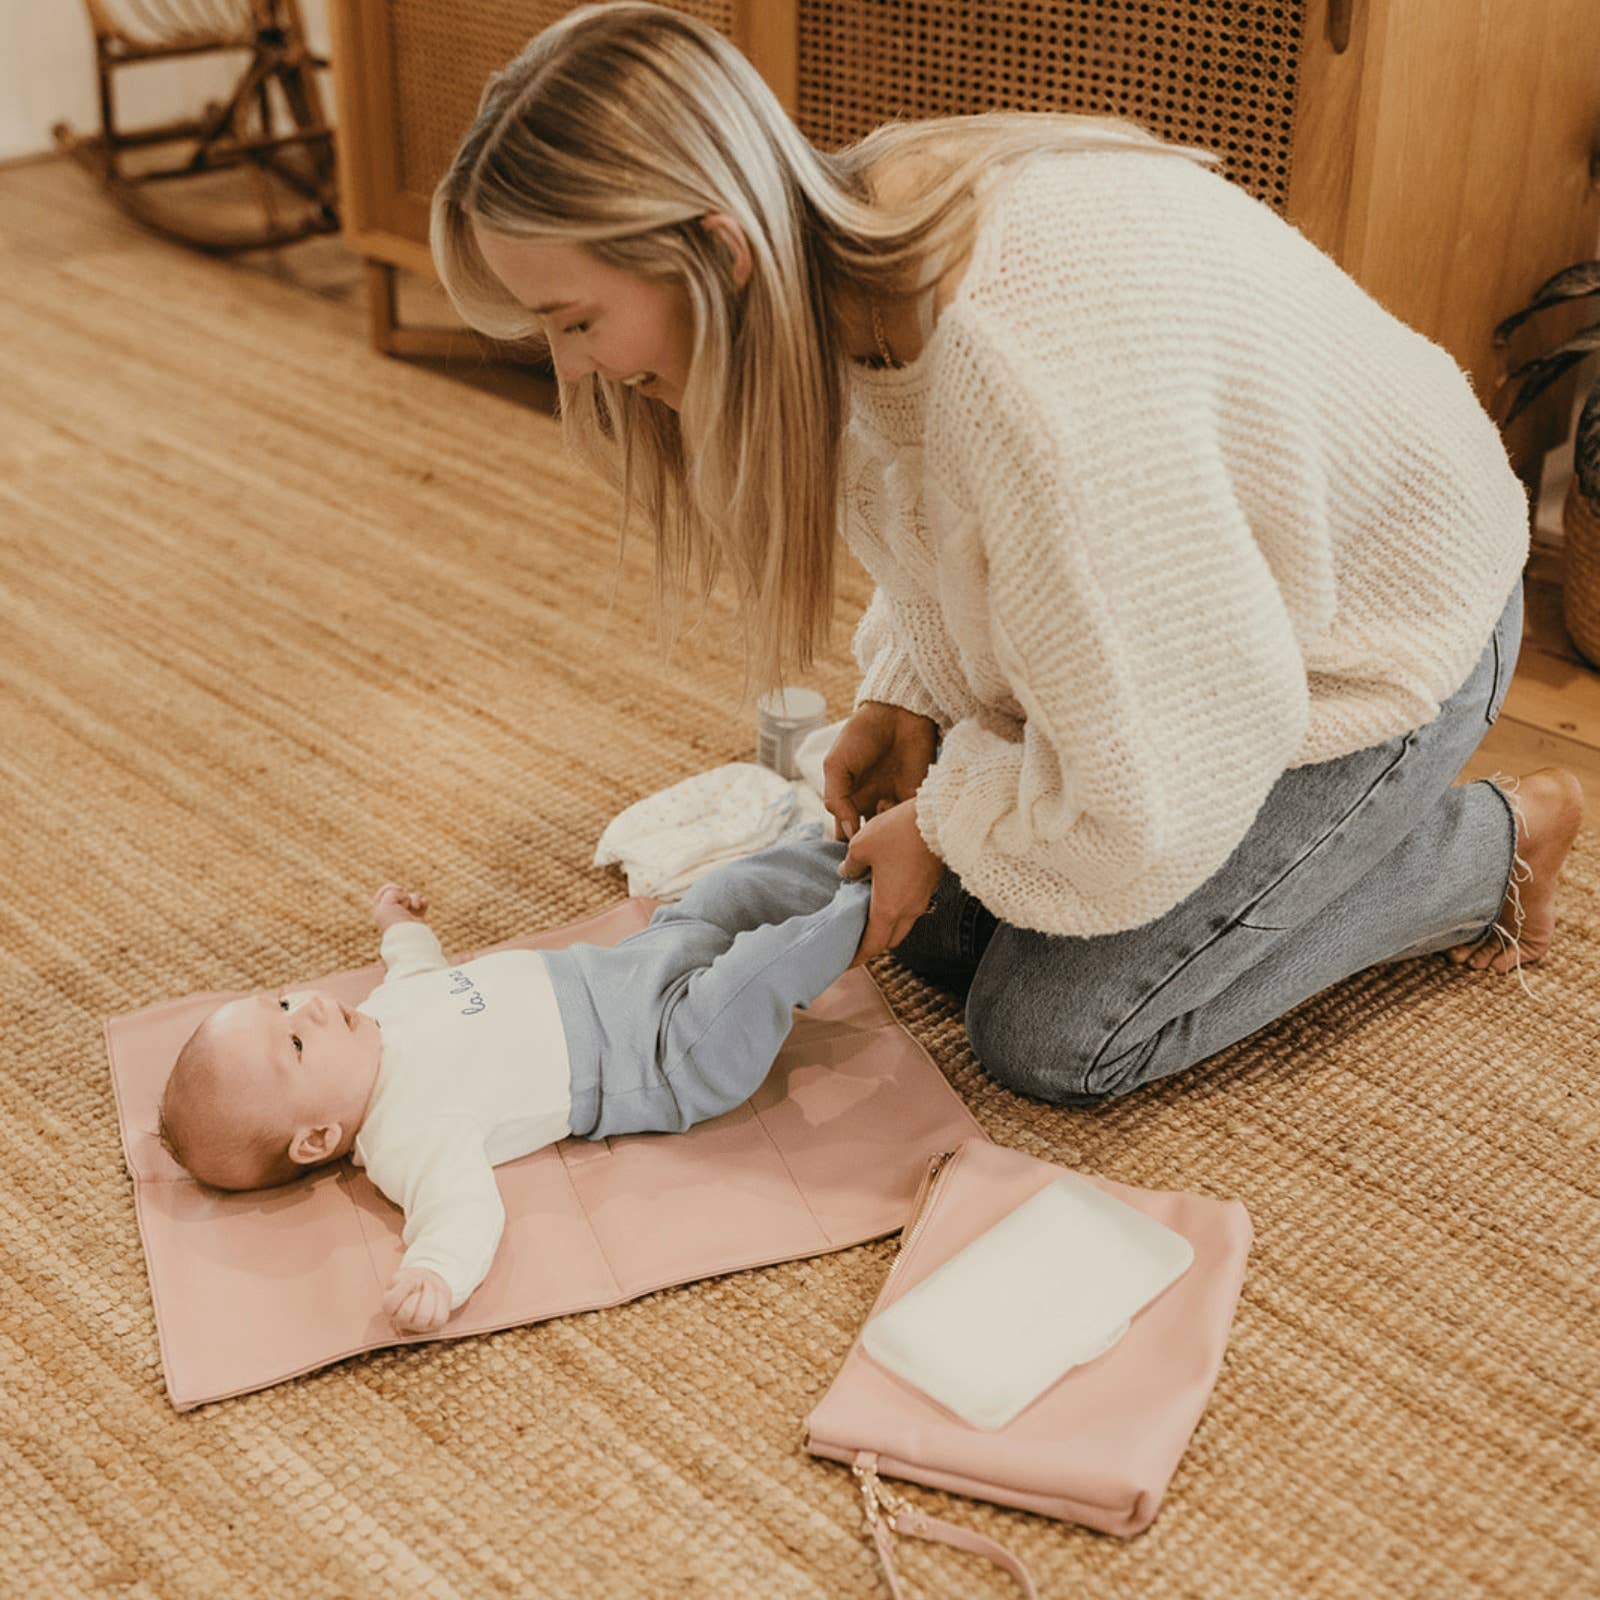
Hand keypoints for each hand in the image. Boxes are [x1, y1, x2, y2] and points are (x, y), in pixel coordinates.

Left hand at [373, 883, 428, 930]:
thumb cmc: (395, 921)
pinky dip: (423, 902)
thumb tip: (408, 898)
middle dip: (404, 895)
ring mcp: (406, 914)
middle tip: (403, 905)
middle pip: (400, 893)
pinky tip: (423, 905)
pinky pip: (423, 903)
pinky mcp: (417, 917)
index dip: (391, 887)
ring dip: (414, 899)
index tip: (398, 889)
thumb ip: (392, 893)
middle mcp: (393, 911)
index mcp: (381, 909)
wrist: (409, 936)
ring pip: (412, 897)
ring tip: (415, 907)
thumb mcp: (386, 903)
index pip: (384, 891)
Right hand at [382, 1267, 452, 1333]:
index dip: (402, 1289)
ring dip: (430, 1295)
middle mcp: (402, 1321)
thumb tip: (413, 1283)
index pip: (389, 1304)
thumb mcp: (401, 1276)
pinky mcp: (434, 1324)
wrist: (429, 1284)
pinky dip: (441, 1301)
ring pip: (424, 1316)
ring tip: (430, 1286)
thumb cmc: (411, 1281)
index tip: (411, 1280)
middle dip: (417, 1292)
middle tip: (422, 1282)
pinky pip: (439, 1317)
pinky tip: (437, 1293)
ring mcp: (418, 1325)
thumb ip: (401, 1279)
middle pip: (406, 1312)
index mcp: (389, 1308)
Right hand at [823, 702, 938, 841]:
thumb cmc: (861, 736)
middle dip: (869, 846)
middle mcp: (872, 804)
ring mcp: (894, 802)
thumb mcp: (836, 765)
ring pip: (889, 833)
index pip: (846, 833)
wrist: (897, 714)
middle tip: (868, 842)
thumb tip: (848, 831)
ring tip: (880, 808)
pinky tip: (893, 800)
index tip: (850, 851)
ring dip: (885, 831)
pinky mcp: (914, 798)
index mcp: (849, 799)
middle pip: (869, 838)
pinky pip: (908, 820)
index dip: (847, 845)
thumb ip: (836, 799)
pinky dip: (902, 820)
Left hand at [839, 799, 943, 966]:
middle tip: (854, 942)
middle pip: (888, 941)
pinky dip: (896, 912)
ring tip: (866, 919)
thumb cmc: (897, 833)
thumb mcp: (861, 846)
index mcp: (888, 909)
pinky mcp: (929, 887)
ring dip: (885, 928)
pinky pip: (910, 909)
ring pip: (901, 926)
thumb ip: (850, 866)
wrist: (938, 818)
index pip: (871, 945)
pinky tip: (883, 896)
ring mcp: (921, 900)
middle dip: (871, 946)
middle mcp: (907, 911)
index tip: (844, 962)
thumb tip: (847, 873)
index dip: (856, 957)